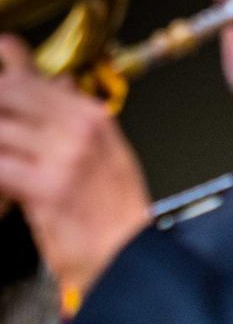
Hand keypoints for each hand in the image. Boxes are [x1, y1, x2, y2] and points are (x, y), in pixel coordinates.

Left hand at [0, 36, 152, 304]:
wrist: (129, 258)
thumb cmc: (115, 215)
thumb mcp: (106, 155)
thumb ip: (74, 117)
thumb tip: (56, 82)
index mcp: (92, 117)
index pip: (29, 74)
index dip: (3, 65)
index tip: (1, 64)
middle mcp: (79, 128)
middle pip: (5, 92)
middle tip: (4, 136)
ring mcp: (63, 156)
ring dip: (0, 144)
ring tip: (7, 159)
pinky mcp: (46, 187)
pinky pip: (0, 167)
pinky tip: (4, 186)